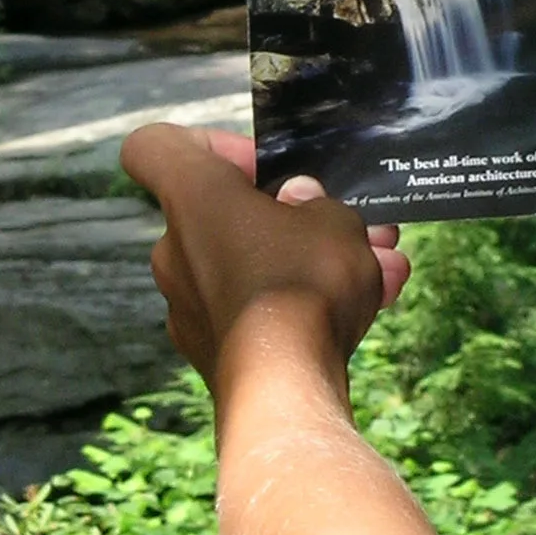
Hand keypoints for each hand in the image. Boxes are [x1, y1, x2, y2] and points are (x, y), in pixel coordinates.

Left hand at [121, 125, 410, 388]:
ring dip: (310, 262)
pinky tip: (363, 311)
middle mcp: (174, 249)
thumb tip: (302, 206)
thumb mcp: (335, 218)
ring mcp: (186, 306)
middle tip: (352, 225)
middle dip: (291, 216)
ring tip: (381, 270)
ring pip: (252, 264)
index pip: (153, 146)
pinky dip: (299, 306)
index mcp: (192, 198)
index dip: (206, 143)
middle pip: (223, 212)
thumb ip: (319, 203)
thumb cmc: (302, 283)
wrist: (283, 391)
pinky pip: (256, 311)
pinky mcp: (209, 351)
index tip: (261, 166)